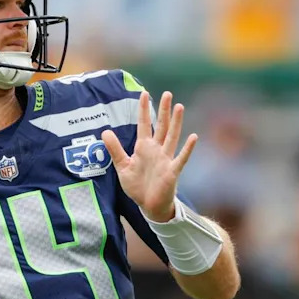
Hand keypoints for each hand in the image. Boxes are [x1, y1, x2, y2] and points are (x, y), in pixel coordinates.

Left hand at [101, 91, 196, 221]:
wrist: (149, 205)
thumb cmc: (137, 185)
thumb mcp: (122, 166)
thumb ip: (115, 149)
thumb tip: (105, 132)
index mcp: (144, 147)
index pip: (144, 124)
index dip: (144, 110)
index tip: (144, 94)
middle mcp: (156, 150)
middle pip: (161, 126)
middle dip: (164, 110)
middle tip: (167, 93)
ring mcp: (166, 159)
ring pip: (172, 137)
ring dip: (176, 122)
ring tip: (179, 107)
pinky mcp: (172, 171)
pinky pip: (181, 158)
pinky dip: (187, 148)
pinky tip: (193, 137)